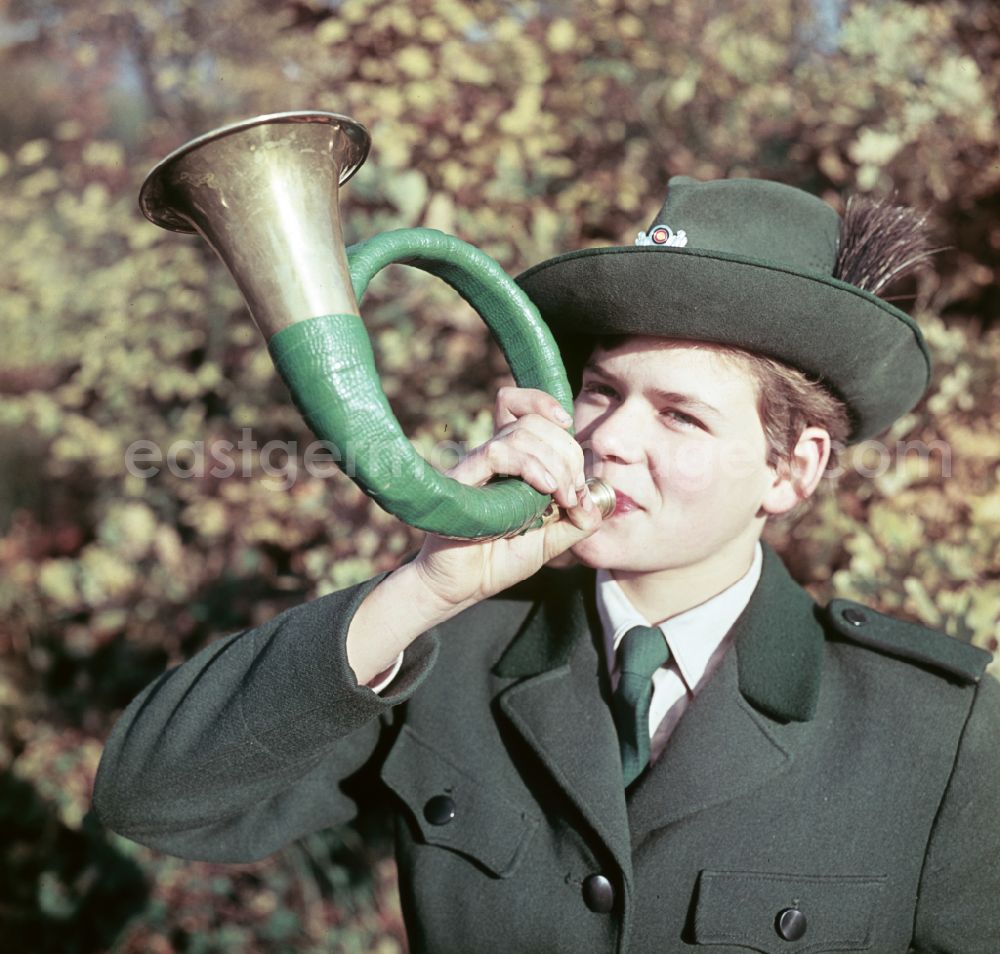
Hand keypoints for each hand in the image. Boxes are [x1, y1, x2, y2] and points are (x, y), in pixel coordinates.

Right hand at [411, 386, 603, 610]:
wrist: (462, 587)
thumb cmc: (499, 562)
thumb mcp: (551, 540)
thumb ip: (578, 520)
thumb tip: (594, 498)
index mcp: (511, 461)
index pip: (522, 407)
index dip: (547, 406)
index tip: (569, 426)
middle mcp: (492, 457)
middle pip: (532, 421)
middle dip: (567, 451)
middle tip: (573, 491)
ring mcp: (476, 466)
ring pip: (520, 433)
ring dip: (555, 462)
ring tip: (562, 496)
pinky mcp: (462, 480)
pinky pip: (497, 453)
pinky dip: (530, 466)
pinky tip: (545, 489)